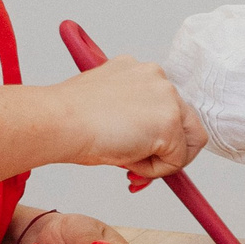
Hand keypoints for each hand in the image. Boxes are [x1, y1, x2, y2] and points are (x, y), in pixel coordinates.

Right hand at [58, 56, 203, 177]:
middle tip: (138, 169)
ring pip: (186, 142)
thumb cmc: (69, 120)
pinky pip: (176, 160)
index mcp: (140, 71)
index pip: (165, 107)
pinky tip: (127, 162)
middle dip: (165, 151)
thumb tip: (144, 143)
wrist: (58, 121)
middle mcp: (158, 78)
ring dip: (161, 161)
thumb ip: (132, 119)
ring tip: (128, 164)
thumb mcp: (107, 109)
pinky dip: (154, 171)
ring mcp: (167, 98)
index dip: (154, 135)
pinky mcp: (169, 122)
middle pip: (185, 122)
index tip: (137, 151)